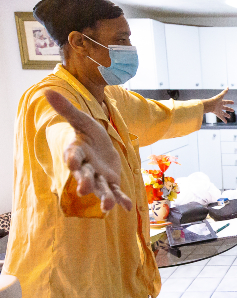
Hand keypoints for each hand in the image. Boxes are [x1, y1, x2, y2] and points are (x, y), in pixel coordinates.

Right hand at [44, 90, 132, 211]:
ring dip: (104, 197)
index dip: (72, 159)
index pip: (73, 156)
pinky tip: (128, 207)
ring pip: (100, 189)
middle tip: (84, 189)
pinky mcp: (111, 182)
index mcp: (77, 153)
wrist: (102, 147)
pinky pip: (116, 192)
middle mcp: (86, 168)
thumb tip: (47, 90)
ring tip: (107, 207)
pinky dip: (122, 200)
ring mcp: (99, 177)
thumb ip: (68, 110)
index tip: (72, 162)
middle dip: (85, 182)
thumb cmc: (90, 134)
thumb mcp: (83, 121)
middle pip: (85, 176)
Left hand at [202, 88, 234, 122]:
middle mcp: (220, 106)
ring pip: (223, 113)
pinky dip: (223, 120)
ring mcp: (219, 110)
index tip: (233, 102)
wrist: (209, 104)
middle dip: (229, 109)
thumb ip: (224, 92)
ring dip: (226, 115)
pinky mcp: (217, 113)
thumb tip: (228, 87)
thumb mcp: (221, 96)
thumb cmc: (214, 100)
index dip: (230, 102)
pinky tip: (226, 122)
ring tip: (229, 117)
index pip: (226, 101)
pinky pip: (221, 117)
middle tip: (232, 110)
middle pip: (225, 107)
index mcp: (221, 101)